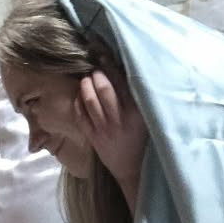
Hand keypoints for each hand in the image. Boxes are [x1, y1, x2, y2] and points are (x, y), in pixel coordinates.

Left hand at [76, 68, 147, 198]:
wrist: (133, 168)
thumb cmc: (141, 137)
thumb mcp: (146, 116)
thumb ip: (137, 96)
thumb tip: (124, 70)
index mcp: (137, 111)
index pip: (122, 82)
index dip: (110, 66)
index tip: (103, 54)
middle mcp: (120, 119)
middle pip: (104, 88)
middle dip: (97, 74)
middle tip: (95, 68)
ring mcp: (105, 129)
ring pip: (90, 100)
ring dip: (86, 85)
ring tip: (86, 79)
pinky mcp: (93, 138)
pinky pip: (80, 115)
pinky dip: (78, 102)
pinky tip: (80, 95)